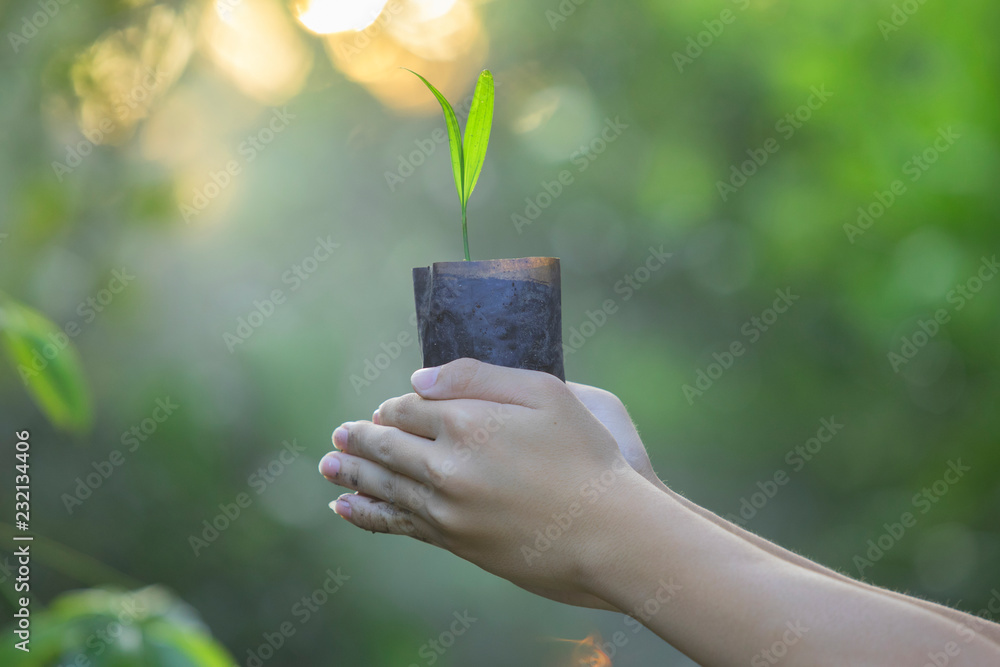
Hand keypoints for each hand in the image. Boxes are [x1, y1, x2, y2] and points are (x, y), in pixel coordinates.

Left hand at [319, 359, 651, 608]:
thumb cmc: (586, 456)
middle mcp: (445, 466)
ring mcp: (446, 509)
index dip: (397, 406)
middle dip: (359, 438)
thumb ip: (479, 377)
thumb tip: (419, 379)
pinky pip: (398, 524)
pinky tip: (347, 507)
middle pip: (387, 447)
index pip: (410, 408)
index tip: (393, 408)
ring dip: (351, 473)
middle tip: (339, 434)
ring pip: (384, 486)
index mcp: (466, 421)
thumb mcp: (545, 392)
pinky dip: (367, 514)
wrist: (609, 533)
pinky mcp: (455, 541)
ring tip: (327, 465)